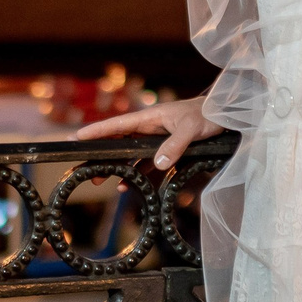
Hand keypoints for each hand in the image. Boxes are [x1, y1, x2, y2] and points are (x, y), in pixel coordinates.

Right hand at [72, 97, 220, 169]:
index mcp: (150, 118)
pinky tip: (129, 186)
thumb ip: (174, 145)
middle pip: (118, 142)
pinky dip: (137, 173)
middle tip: (83, 168)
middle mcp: (149, 128)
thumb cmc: (206, 114)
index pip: (118, 125)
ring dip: (117, 167)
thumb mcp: (191, 129)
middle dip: (100, 154)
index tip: (78, 138)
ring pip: (130, 154)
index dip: (97, 131)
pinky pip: (146, 163)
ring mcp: (156, 139)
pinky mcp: (166, 148)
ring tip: (100, 180)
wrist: (224, 115)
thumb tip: (157, 164)